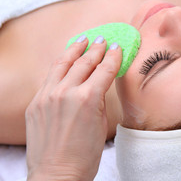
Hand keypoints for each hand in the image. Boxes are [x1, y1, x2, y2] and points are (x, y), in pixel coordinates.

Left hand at [25, 36, 121, 179]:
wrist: (57, 174)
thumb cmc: (85, 155)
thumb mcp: (101, 123)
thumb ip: (99, 97)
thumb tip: (100, 82)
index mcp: (87, 98)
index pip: (104, 69)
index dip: (113, 56)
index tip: (117, 47)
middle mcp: (66, 92)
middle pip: (84, 62)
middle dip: (96, 49)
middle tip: (103, 40)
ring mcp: (47, 96)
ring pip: (63, 64)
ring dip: (74, 50)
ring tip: (82, 40)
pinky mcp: (36, 102)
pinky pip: (49, 77)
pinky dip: (60, 65)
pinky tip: (65, 60)